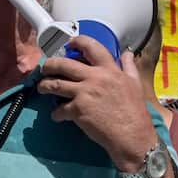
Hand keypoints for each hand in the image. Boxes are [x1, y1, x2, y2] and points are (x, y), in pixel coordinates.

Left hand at [37, 36, 157, 169]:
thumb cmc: (135, 112)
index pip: (91, 46)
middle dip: (50, 65)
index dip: (77, 42)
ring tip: (42, 87)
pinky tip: (57, 115)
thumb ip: (129, 67)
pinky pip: (59, 109)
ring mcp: (84, 93)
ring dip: (45, 85)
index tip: (69, 44)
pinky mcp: (77, 110)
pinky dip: (56, 113)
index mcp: (109, 70)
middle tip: (45, 68)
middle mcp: (95, 77)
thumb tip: (128, 54)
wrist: (132, 135)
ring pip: (56, 84)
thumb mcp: (135, 84)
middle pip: (64, 64)